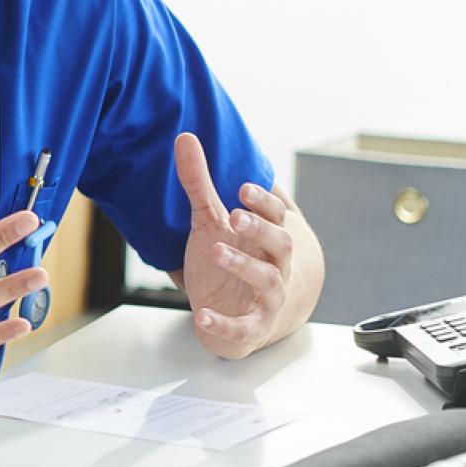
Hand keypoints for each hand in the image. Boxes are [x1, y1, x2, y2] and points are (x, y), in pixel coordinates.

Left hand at [174, 132, 293, 358]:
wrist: (237, 317)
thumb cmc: (226, 263)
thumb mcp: (209, 222)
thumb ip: (199, 184)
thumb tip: (185, 138)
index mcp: (266, 239)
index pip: (275, 217)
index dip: (262, 203)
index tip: (242, 187)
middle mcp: (275, 266)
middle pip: (280, 245)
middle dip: (260, 229)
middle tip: (235, 215)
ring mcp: (267, 298)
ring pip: (267, 281)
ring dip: (243, 266)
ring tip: (216, 252)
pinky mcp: (251, 328)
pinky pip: (242, 328)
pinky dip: (223, 324)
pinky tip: (202, 316)